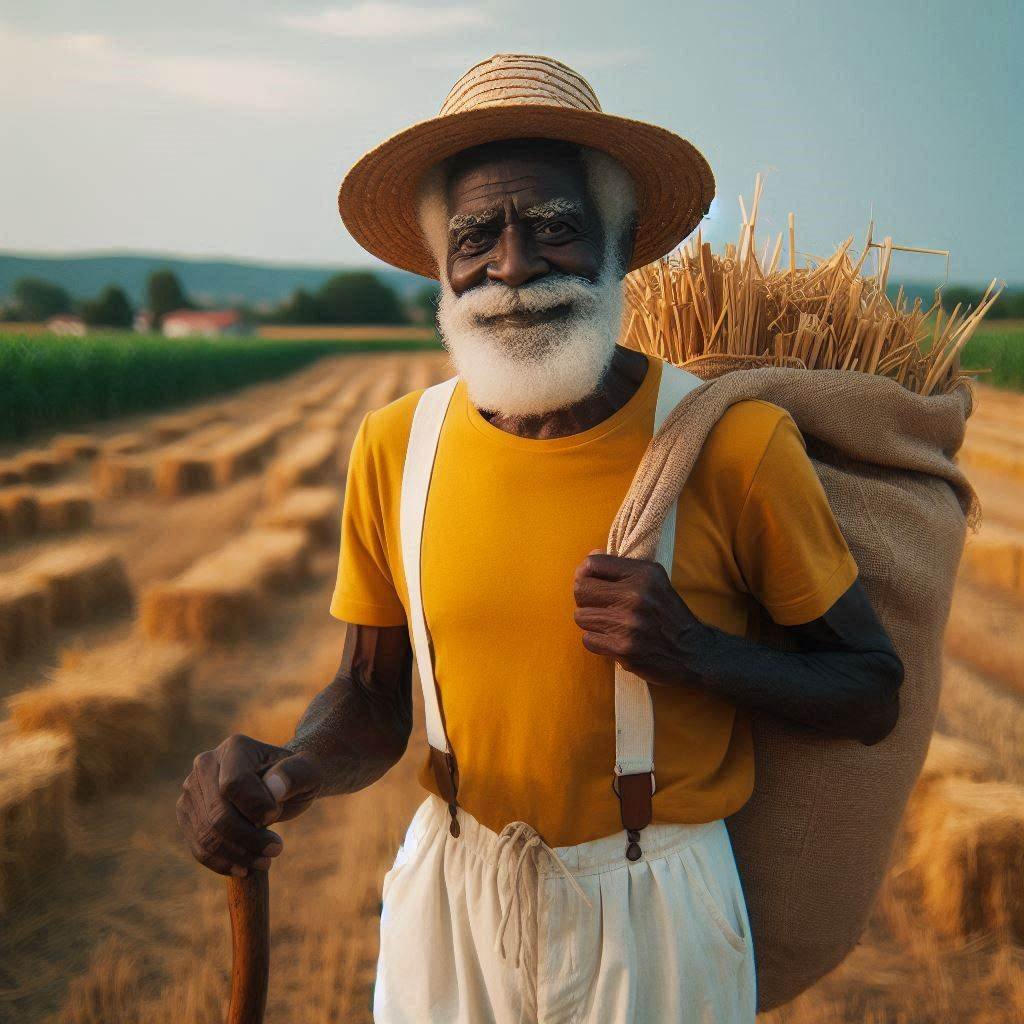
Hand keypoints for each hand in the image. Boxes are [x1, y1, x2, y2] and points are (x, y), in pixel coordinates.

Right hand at [176, 734, 322, 877]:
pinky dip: (222, 863)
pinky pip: (199, 848)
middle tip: (277, 849)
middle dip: (249, 839)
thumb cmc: (294, 777)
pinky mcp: (187, 814)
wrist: (278, 785)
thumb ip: (296, 774)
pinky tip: (245, 867)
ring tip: (266, 860)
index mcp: (235, 747)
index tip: (277, 814)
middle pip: (218, 815)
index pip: (234, 784)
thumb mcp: (308, 772)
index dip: (255, 807)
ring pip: (207, 835)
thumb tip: (274, 788)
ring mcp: (191, 790)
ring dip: (238, 855)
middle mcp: (206, 764)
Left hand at [572, 549, 707, 686]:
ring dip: (592, 621)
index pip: (593, 564)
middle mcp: (636, 596)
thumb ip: (622, 568)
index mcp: (645, 574)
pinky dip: (598, 640)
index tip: (590, 582)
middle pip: (581, 590)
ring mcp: (628, 624)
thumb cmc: (667, 614)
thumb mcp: (655, 581)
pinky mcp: (623, 649)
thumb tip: (591, 555)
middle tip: (597, 605)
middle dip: (584, 598)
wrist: (693, 651)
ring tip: (610, 624)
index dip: (584, 573)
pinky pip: (588, 639)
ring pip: (581, 616)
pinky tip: (614, 639)